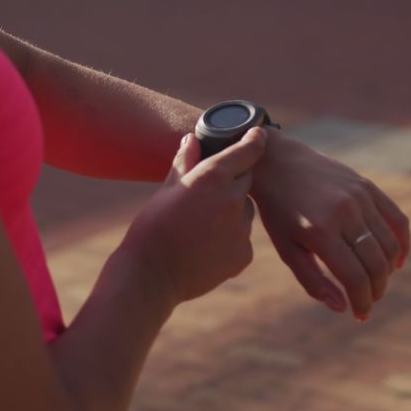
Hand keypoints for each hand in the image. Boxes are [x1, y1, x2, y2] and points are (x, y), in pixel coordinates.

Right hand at [122, 127, 267, 304]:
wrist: (150, 275)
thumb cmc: (152, 227)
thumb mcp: (167, 189)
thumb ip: (185, 162)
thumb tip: (192, 139)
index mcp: (213, 177)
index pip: (248, 150)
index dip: (255, 140)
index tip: (259, 134)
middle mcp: (234, 199)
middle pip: (246, 181)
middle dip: (233, 182)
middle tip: (208, 194)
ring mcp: (242, 229)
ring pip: (245, 212)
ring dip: (232, 212)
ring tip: (202, 226)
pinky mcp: (244, 255)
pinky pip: (243, 239)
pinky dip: (230, 240)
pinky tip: (206, 246)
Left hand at [251, 130, 410, 320]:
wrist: (277, 161)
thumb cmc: (277, 210)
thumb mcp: (286, 248)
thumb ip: (313, 280)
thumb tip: (342, 307)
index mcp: (320, 231)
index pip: (354, 277)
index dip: (362, 301)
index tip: (360, 314)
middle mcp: (344, 213)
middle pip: (375, 264)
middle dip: (375, 290)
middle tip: (368, 301)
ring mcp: (359, 197)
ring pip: (389, 245)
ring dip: (387, 271)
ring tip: (376, 283)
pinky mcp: (368, 186)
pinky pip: (397, 219)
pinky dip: (401, 243)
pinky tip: (396, 261)